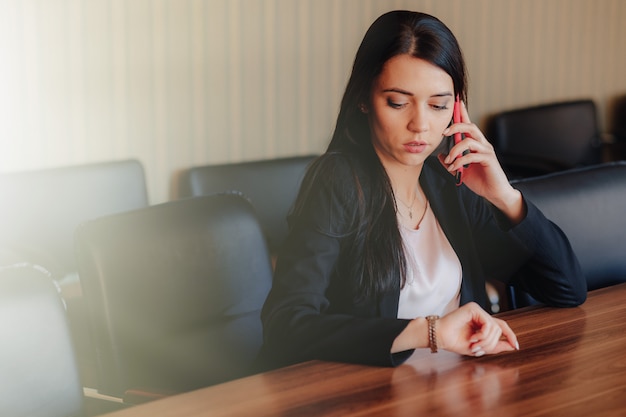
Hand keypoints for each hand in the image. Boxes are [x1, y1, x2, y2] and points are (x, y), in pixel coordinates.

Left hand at [438, 101, 524, 223]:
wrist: (494, 193)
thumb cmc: (480, 180)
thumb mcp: (460, 171)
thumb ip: (451, 162)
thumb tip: (440, 156)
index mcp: (475, 144)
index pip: (469, 124)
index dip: (463, 112)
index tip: (456, 102)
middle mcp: (482, 144)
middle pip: (470, 126)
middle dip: (456, 125)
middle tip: (444, 132)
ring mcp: (486, 151)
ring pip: (469, 140)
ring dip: (455, 149)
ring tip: (449, 160)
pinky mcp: (489, 160)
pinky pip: (472, 155)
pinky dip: (460, 161)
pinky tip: (454, 168)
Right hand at [438, 302, 518, 356]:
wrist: (440, 337)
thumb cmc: (454, 341)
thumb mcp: (479, 348)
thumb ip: (495, 346)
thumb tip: (512, 346)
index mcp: (481, 322)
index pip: (501, 326)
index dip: (510, 335)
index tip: (516, 346)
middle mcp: (480, 315)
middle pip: (498, 329)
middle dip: (491, 343)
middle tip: (478, 349)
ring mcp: (477, 310)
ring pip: (495, 327)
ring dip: (486, 341)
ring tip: (474, 344)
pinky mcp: (473, 308)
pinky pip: (488, 324)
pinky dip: (483, 335)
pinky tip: (473, 338)